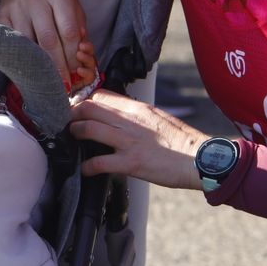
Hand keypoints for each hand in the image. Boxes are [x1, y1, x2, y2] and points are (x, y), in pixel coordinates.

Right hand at [0, 0, 93, 86]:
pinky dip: (21, 56)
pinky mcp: (1, 14)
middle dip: (57, 66)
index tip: (75, 71)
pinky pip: (12, 42)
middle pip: (49, 41)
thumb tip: (80, 53)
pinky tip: (29, 67)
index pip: (68, 32)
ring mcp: (16, 6)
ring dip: (39, 65)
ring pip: (29, 44)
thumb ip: (79, 25)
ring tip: (47, 79)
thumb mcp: (72, 1)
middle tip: (63, 84)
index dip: (72, 56)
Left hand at [69, 89, 207, 187]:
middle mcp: (130, 120)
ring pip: (89, 128)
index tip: (77, 109)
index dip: (84, 101)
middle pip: (89, 107)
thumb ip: (137, 116)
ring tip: (71, 139)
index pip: (101, 95)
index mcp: (137, 108)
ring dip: (74, 133)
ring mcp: (129, 141)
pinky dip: (86, 166)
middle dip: (72, 114)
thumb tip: (119, 117)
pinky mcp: (131, 162)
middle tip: (67, 122)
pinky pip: (99, 162)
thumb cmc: (181, 141)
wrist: (200, 158)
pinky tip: (84, 170)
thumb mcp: (158, 118)